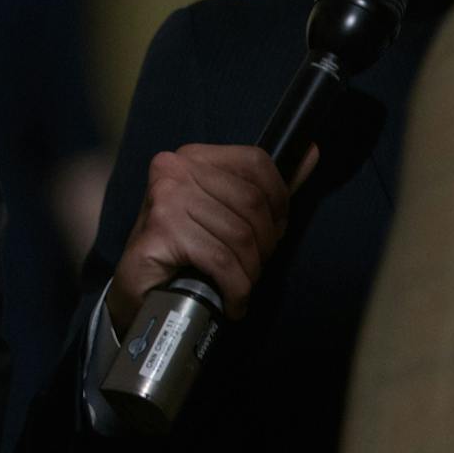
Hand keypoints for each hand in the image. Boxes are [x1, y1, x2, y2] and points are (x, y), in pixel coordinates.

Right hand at [109, 142, 313, 328]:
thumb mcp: (227, 211)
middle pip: (252, 203)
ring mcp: (165, 198)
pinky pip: (221, 260)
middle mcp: (175, 169)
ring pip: (240, 236)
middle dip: (265, 244)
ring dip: (250, 272)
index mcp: (193, 157)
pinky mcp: (161, 230)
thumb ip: (267, 186)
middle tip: (254, 267)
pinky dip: (235, 288)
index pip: (255, 161)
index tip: (274, 231)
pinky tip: (232, 301)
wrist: (142, 288)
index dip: (278, 200)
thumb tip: (312, 152)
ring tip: (241, 286)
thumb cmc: (187, 248)